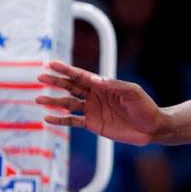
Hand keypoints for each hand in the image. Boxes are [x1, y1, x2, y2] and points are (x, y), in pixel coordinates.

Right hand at [36, 61, 163, 145]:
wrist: (152, 127)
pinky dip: (60, 119)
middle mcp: (96, 96)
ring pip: (68, 104)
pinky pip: (73, 121)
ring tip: (39, 99)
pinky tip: (47, 118)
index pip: (81, 76)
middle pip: (71, 87)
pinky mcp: (93, 124)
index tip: (51, 64)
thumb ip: (114, 85)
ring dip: (54, 101)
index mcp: (104, 85)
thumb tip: (94, 79)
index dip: (67, 70)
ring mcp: (93, 110)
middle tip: (40, 77)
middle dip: (56, 81)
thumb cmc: (145, 106)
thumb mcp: (132, 92)